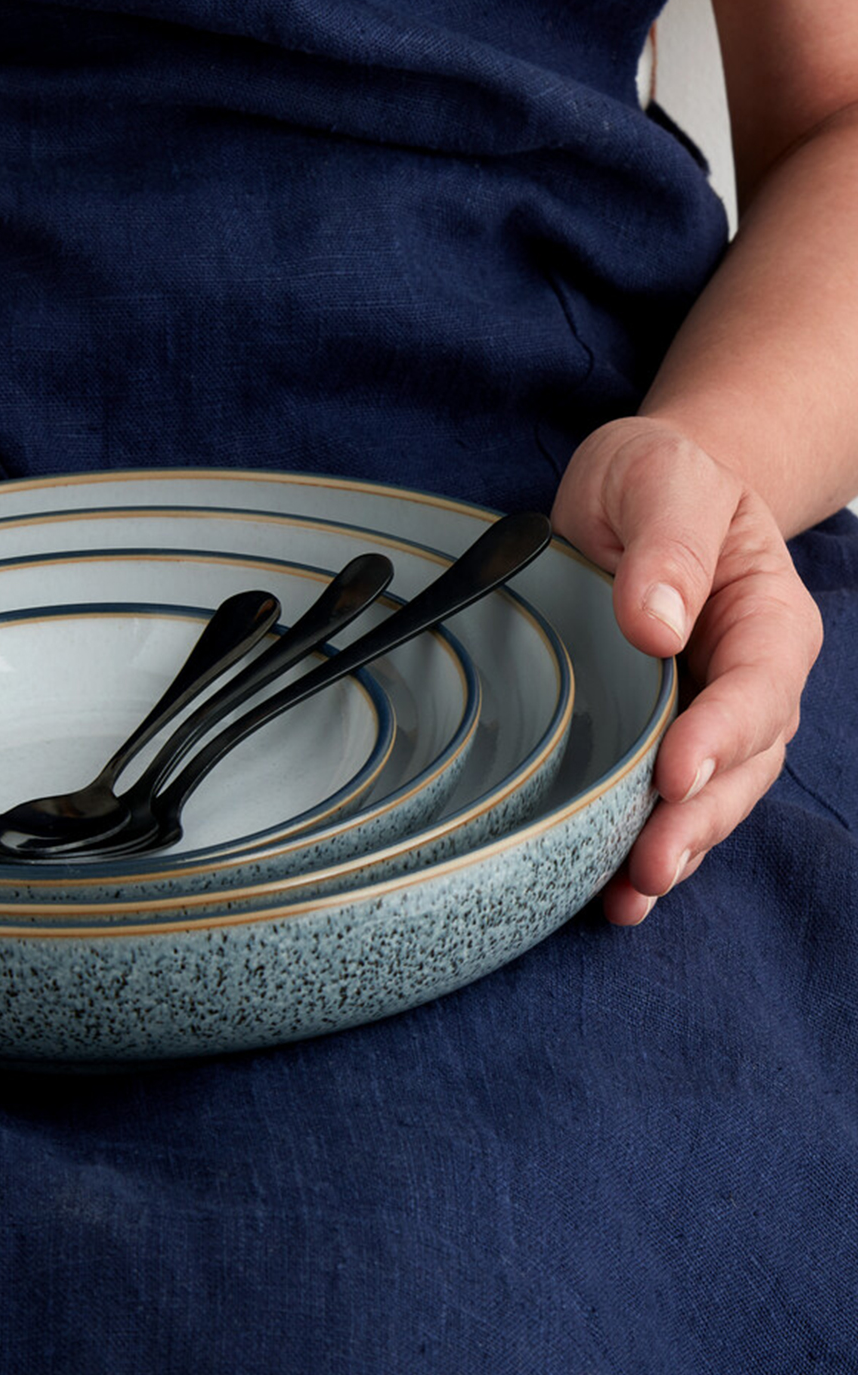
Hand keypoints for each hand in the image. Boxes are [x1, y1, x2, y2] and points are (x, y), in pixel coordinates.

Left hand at [551, 416, 822, 924]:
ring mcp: (703, 717)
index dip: (722, 736)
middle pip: (740, 765)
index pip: (756, 688)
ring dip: (673, 850)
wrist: (636, 493)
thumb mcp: (661, 480)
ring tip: (629, 895)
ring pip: (706, 799)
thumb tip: (657, 624)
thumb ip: (669, 545)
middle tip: (649, 863)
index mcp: (765, 620)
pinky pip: (661, 801)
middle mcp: (746, 681)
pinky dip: (639, 847)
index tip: (675, 772)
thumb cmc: (658, 478)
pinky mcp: (653, 738)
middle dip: (697, 820)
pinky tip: (609, 894)